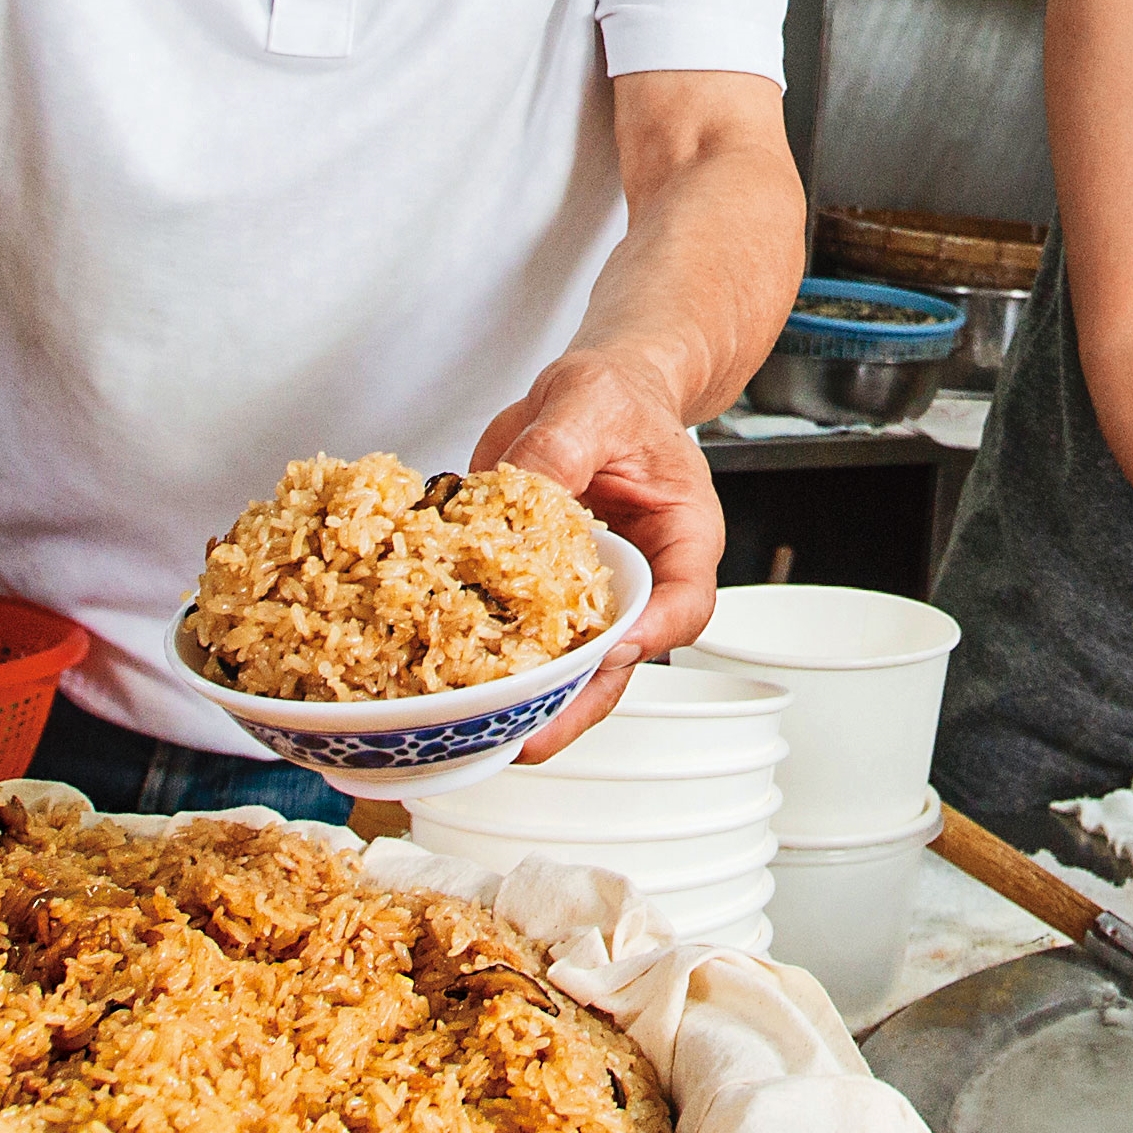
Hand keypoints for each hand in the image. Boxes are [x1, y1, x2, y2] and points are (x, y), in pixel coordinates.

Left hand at [473, 347, 722, 763]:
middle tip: (533, 738)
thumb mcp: (591, 401)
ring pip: (568, 664)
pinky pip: (516, 634)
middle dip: (578, 705)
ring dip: (529, 702)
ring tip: (482, 735)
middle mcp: (641, 578)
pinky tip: (447, 685)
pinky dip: (485, 662)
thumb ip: (562, 446)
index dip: (653, 635)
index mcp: (681, 536)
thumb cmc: (617, 394)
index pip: (685, 602)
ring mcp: (589, 593)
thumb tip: (524, 491)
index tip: (614, 650)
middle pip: (623, 658)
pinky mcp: (537, 591)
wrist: (589, 395)